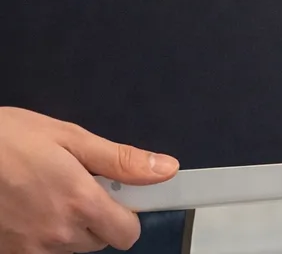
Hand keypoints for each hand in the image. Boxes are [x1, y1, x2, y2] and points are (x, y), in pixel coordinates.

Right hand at [0, 108, 177, 253]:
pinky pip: (39, 253)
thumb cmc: (10, 139)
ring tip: (47, 193)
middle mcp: (57, 236)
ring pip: (69, 249)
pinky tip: (27, 209)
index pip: (128, 234)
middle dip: (96, 217)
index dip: (127, 214)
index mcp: (80, 204)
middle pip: (99, 242)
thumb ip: (121, 161)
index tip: (117, 195)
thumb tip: (166, 170)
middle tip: (75, 185)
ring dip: (67, 228)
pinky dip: (40, 236)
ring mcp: (29, 250)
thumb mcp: (71, 139)